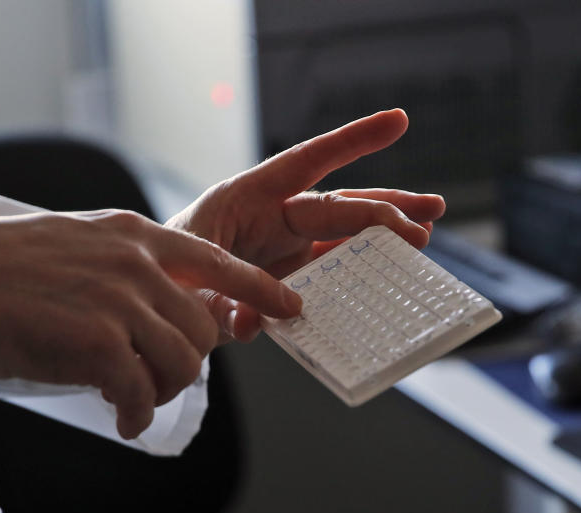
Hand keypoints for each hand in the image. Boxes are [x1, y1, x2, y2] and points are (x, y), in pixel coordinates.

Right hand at [0, 210, 300, 438]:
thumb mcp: (75, 244)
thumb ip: (125, 267)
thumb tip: (160, 308)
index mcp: (134, 235)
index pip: (217, 261)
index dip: (259, 289)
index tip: (289, 307)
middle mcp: (136, 263)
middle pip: (200, 329)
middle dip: (185, 364)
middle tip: (152, 383)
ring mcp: (119, 300)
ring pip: (182, 362)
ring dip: (163, 391)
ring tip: (131, 399)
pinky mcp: (97, 341)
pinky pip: (142, 392)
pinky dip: (137, 415)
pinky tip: (123, 419)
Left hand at [167, 109, 444, 341]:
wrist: (152, 299)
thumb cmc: (163, 276)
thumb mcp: (185, 287)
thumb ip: (220, 306)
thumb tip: (257, 322)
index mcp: (244, 199)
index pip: (305, 163)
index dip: (350, 143)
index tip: (397, 122)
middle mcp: (271, 216)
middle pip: (337, 205)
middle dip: (383, 210)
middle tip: (425, 223)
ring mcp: (284, 245)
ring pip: (344, 232)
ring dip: (386, 232)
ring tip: (428, 232)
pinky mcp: (290, 274)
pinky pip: (333, 268)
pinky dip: (363, 269)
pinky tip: (394, 273)